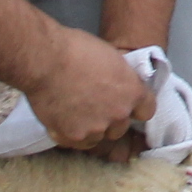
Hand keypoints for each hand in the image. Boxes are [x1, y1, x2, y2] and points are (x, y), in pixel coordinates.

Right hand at [26, 27, 154, 156]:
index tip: (124, 103)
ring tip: (74, 111)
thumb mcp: (111, 58)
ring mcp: (96, 129)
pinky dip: (72, 133)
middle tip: (92, 104)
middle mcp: (119, 114)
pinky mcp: (74, 137)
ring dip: (91, 127)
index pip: (146, 111)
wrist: (44, 60)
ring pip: (99, 136)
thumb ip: (120, 79)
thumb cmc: (76, 49)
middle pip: (121, 126)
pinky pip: (78, 142)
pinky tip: (63, 118)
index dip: (134, 107)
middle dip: (110, 118)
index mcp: (133, 92)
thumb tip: (119, 86)